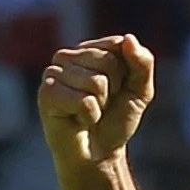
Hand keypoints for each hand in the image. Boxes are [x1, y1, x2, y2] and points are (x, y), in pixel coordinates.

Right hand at [39, 35, 155, 165]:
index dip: (127, 74)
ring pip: (96, 82)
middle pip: (108, 63)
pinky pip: (84, 101)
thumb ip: (142, 64)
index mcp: (91, 50)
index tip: (119, 89)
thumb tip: (128, 38)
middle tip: (103, 104)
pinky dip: (90, 116)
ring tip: (89, 112)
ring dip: (101, 105)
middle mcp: (68, 56)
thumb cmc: (117, 119)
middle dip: (114, 90)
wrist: (98, 152)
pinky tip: (78, 119)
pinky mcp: (47, 93)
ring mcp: (53, 72)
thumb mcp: (140, 92)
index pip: (118, 46)